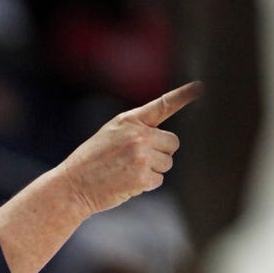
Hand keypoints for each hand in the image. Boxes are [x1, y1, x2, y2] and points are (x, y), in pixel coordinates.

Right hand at [59, 81, 201, 215]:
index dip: (184, 95)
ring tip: (125, 172)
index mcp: (129, 121)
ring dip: (151, 170)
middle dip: (160, 153)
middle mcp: (138, 135)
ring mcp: (141, 156)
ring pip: (167, 163)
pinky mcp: (142, 177)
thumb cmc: (90, 163)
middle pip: (172, 143)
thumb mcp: (109, 135)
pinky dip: (145, 185)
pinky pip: (158, 180)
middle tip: (134, 160)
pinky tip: (125, 182)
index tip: (201, 85)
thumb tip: (164, 140)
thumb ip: (136, 130)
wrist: (71, 187)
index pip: (163, 105)